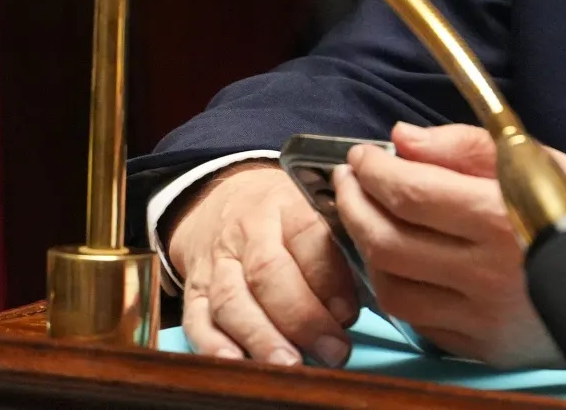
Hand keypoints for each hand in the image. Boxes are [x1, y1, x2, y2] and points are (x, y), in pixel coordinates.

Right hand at [166, 162, 360, 367]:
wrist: (223, 201)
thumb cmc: (285, 215)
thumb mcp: (317, 208)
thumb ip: (341, 244)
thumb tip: (372, 292)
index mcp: (286, 203)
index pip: (307, 235)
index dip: (328, 277)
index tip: (349, 312)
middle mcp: (247, 230)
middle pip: (267, 273)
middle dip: (302, 317)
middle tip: (332, 350)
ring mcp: (216, 261)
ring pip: (231, 300)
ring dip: (262, 337)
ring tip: (291, 364)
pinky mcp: (193, 290)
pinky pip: (197, 320)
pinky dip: (214, 346)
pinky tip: (238, 362)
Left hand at [338, 123, 565, 368]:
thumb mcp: (545, 163)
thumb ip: (466, 150)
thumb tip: (404, 139)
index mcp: (500, 219)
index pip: (408, 192)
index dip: (372, 171)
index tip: (363, 155)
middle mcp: (485, 274)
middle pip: (386, 242)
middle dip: (355, 207)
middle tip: (353, 183)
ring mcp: (485, 319)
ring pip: (393, 291)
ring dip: (370, 254)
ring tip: (373, 224)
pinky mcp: (490, 350)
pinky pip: (423, 325)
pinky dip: (402, 293)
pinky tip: (406, 267)